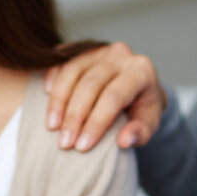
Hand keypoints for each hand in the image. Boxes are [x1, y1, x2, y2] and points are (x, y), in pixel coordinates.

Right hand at [45, 42, 165, 151]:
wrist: (138, 84)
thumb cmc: (142, 106)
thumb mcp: (150, 122)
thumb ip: (140, 132)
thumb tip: (124, 141)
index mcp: (140, 71)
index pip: (114, 96)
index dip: (96, 122)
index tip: (82, 146)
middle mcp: (120, 54)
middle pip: (90, 84)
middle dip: (74, 116)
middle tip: (64, 143)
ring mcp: (98, 49)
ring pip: (72, 71)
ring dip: (59, 101)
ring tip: (52, 127)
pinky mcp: (81, 49)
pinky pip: (62, 63)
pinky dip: (53, 80)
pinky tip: (46, 97)